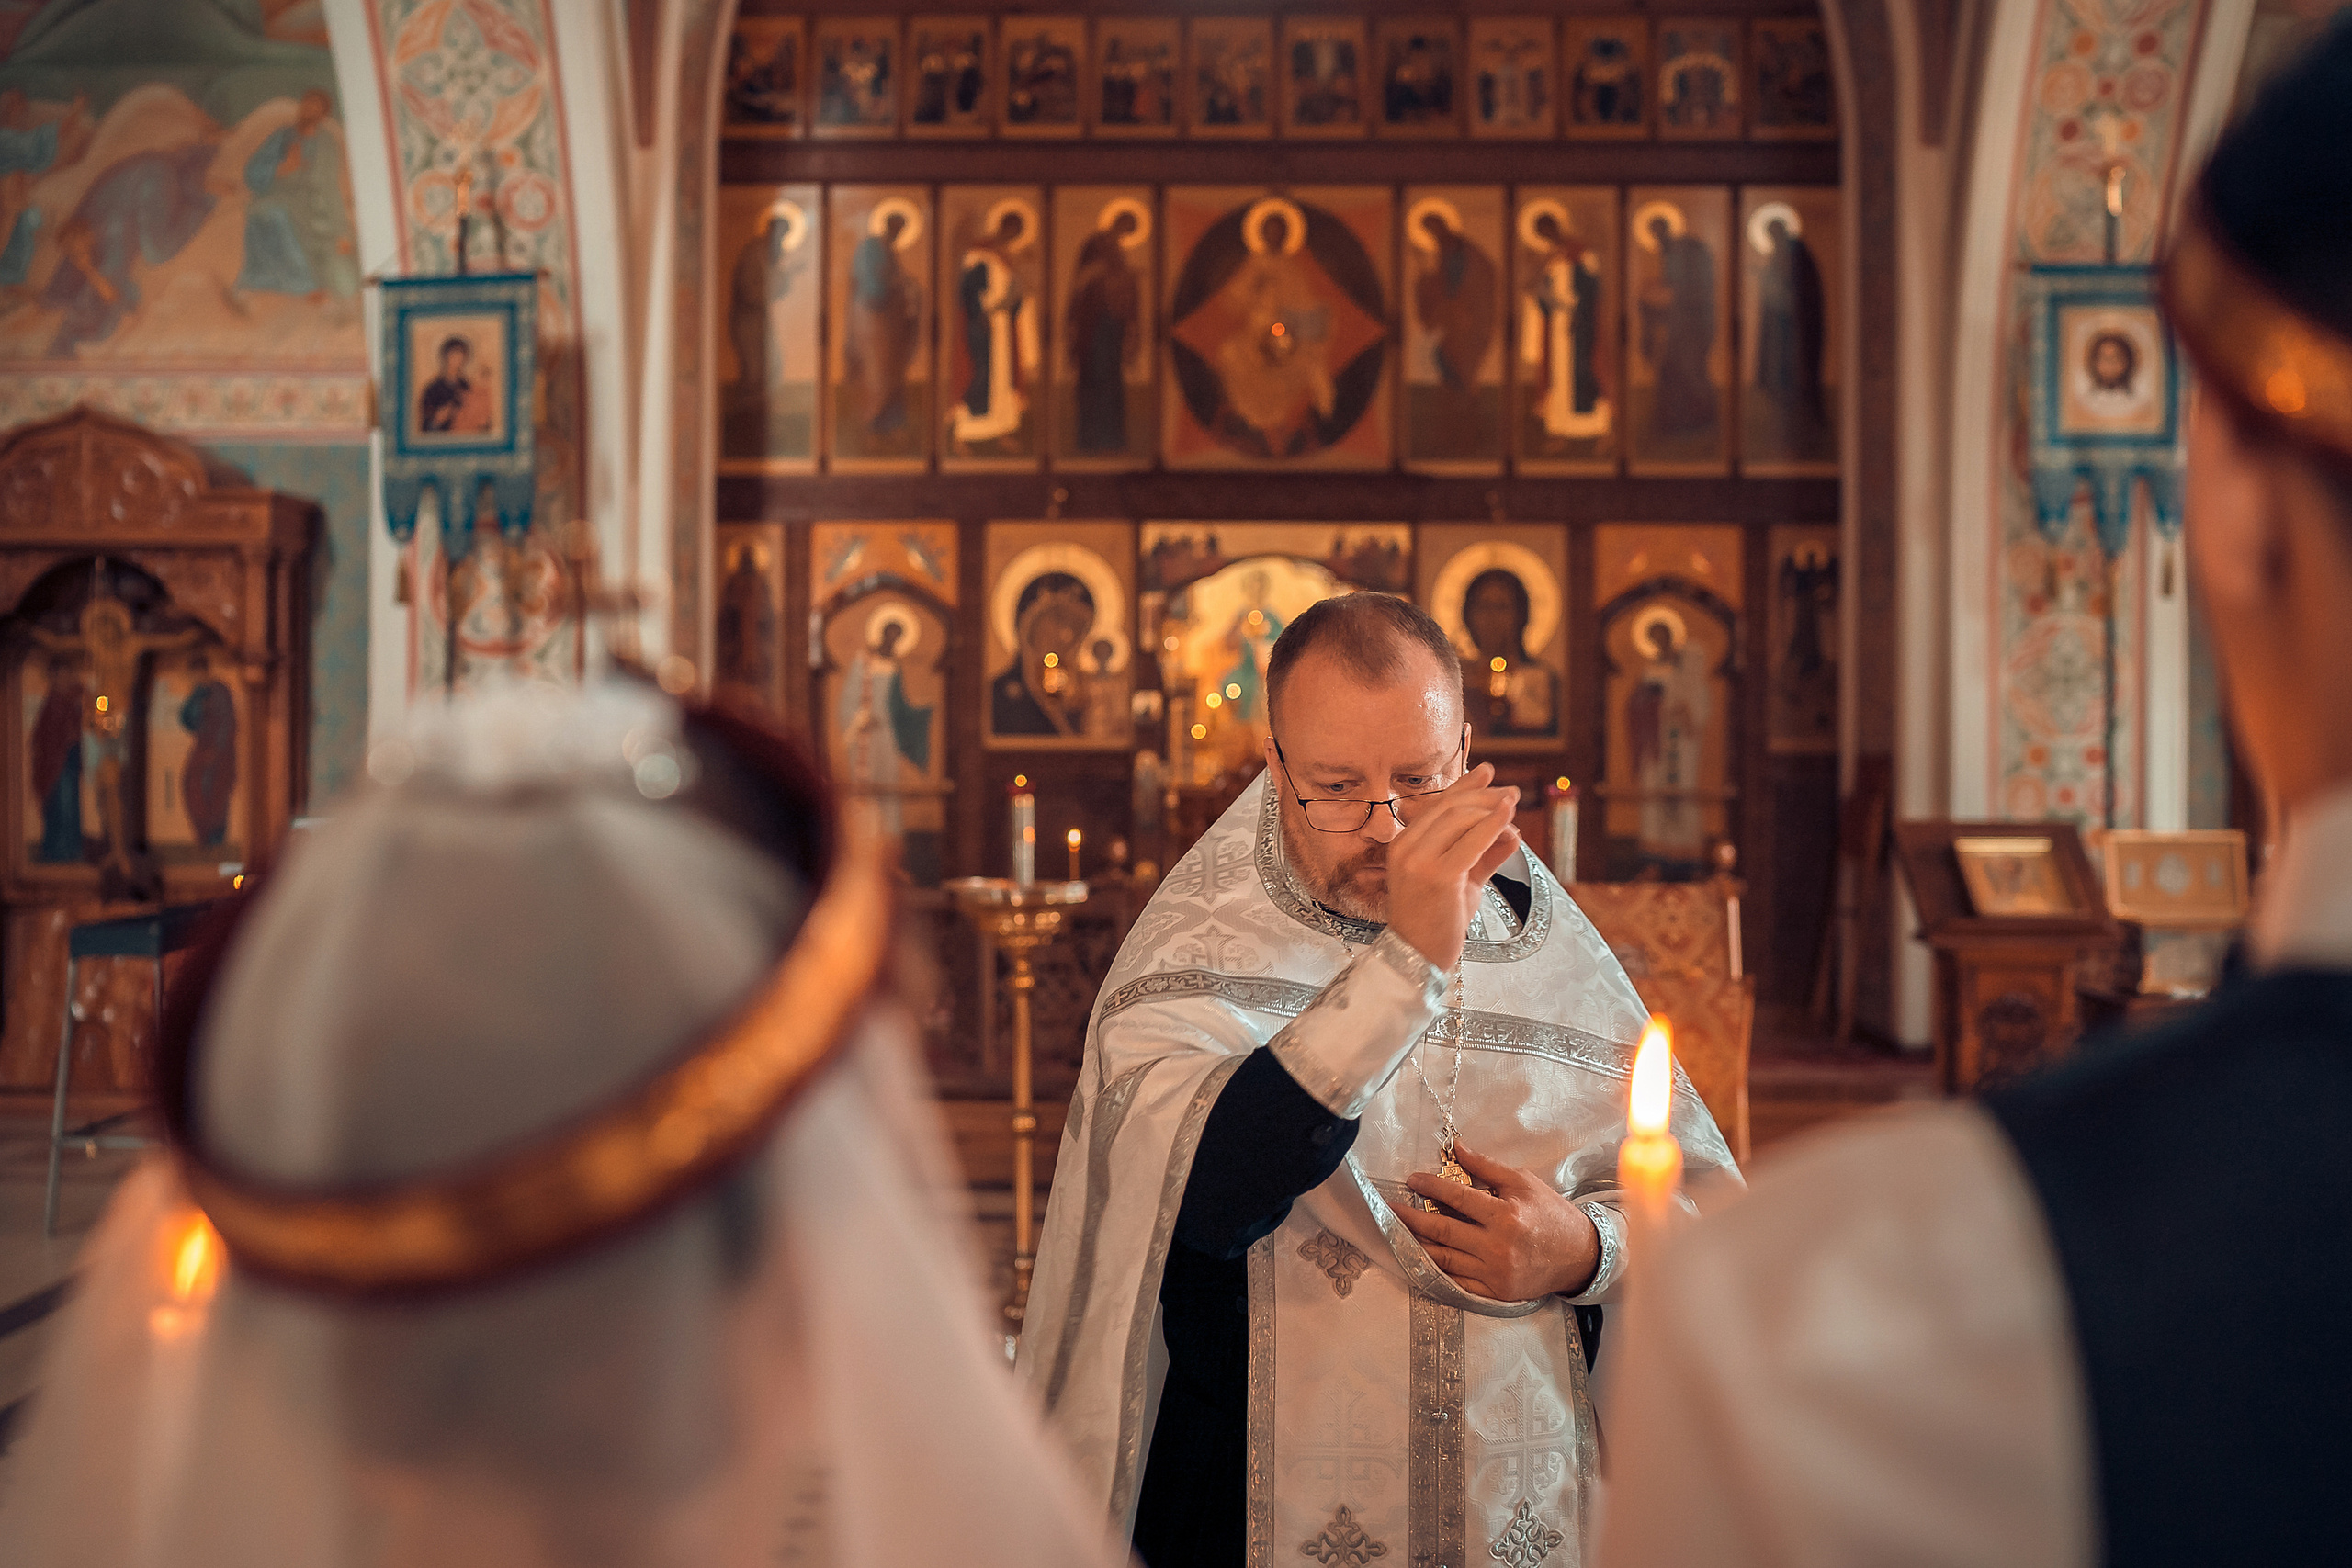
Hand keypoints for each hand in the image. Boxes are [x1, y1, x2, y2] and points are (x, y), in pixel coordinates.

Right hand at [1383, 763, 1520, 970]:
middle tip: (1511, 792)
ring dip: (1491, 808)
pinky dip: (1492, 825)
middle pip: (1449, 807)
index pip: (1436, 806)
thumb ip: (1484, 856)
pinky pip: (1471, 841)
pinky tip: (1509, 817)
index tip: (1486, 772)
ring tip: (1514, 804)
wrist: (1417, 958)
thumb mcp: (1463, 882)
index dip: (1463, 786)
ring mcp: (1419, 861)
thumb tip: (1512, 832)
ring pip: (1460, 819)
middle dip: (1484, 795)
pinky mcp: (1438, 875)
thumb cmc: (1437, 922)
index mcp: (1403, 845)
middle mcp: (1405, 848)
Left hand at [1389, 1142, 1597, 1300]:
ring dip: (1416, 1244)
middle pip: (1442, 1230)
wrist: (1579, 1256)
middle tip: (1389, 1209)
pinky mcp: (1495, 1292)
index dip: (1430, 1187)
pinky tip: (1420, 1259)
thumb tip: (1456, 1147)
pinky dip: (1436, 1270)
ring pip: (1443, 1258)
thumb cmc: (1551, 1215)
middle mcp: (1497, 1246)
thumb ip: (1487, 1167)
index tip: (1412, 1180)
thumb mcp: (1523, 1183)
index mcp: (1505, 1214)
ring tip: (1396, 1232)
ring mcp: (1494, 1273)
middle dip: (1410, 1218)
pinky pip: (1457, 1282)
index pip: (1457, 1197)